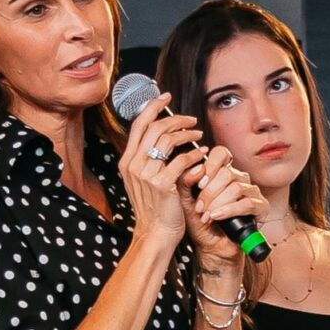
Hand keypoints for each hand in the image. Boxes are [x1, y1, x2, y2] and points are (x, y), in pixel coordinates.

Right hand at [121, 94, 204, 246]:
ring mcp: (147, 174)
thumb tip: (163, 137)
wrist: (155, 234)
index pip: (138, 124)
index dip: (153, 106)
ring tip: (198, 136)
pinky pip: (181, 160)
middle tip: (192, 121)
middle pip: (155, 128)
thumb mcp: (143, 180)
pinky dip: (194, 154)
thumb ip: (148, 159)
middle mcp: (133, 165)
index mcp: (127, 161)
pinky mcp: (163, 185)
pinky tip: (202, 154)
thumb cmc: (155, 207)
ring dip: (187, 134)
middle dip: (176, 119)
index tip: (166, 96)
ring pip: (168, 140)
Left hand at [181, 148, 269, 265]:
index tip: (199, 183)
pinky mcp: (260, 207)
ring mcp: (251, 192)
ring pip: (236, 188)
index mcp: (222, 173)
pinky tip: (218, 217)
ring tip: (207, 216)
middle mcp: (239, 179)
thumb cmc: (200, 224)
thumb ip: (185, 181)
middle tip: (200, 207)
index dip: (210, 166)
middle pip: (227, 173)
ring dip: (218, 203)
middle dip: (210, 192)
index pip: (221, 154)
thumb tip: (194, 167)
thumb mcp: (186, 200)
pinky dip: (229, 210)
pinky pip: (247, 203)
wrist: (210, 246)